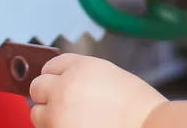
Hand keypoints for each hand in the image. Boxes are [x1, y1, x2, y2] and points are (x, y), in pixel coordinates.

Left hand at [29, 54, 165, 127]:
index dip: (55, 75)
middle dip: (47, 95)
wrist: (149, 127)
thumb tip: (64, 81)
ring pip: (37, 113)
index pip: (51, 65)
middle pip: (37, 87)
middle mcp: (64, 87)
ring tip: (72, 120)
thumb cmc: (138, 107)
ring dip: (49, 116)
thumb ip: (83, 75)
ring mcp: (58, 113)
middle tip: (62, 104)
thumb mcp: (110, 75)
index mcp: (80, 67)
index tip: (56, 83)